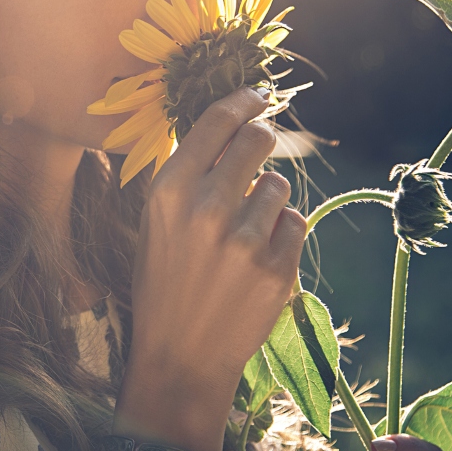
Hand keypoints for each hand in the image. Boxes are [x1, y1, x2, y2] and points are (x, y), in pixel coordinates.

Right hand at [114, 87, 305, 450]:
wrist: (179, 356)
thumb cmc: (163, 281)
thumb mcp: (156, 221)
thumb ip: (189, 174)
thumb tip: (231, 123)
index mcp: (169, 190)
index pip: (218, 121)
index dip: (244, 100)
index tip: (258, 94)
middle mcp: (206, 208)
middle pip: (259, 140)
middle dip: (263, 141)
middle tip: (259, 152)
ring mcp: (244, 240)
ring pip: (280, 185)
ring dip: (269, 199)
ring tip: (243, 231)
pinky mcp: (277, 269)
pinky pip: (296, 223)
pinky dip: (282, 234)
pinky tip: (257, 257)